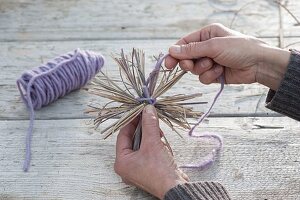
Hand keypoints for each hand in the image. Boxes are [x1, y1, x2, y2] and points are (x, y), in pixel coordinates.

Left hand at [114, 105, 188, 198]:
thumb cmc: (160, 170)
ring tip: (159, 133)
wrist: (176, 189)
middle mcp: (127, 166)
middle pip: (133, 139)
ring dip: (151, 136)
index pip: (123, 135)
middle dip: (144, 129)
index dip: (132, 121)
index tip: (140, 111)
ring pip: (141, 144)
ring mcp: (137, 168)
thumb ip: (149, 124)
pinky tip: (162, 142)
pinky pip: (148, 151)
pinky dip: (154, 144)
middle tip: (151, 119)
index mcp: (121, 162)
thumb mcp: (153, 143)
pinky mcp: (148, 169)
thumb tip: (148, 109)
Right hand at [165, 23, 290, 90]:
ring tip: (215, 65)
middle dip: (189, 63)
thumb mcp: (213, 46)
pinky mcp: (215, 73)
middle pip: (186, 58)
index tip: (167, 64)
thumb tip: (171, 50)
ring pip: (194, 69)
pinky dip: (210, 75)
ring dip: (203, 69)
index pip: (184, 44)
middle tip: (189, 65)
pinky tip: (221, 71)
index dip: (174, 53)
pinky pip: (203, 77)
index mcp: (206, 35)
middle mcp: (207, 47)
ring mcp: (211, 61)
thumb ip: (191, 50)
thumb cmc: (239, 48)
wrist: (259, 64)